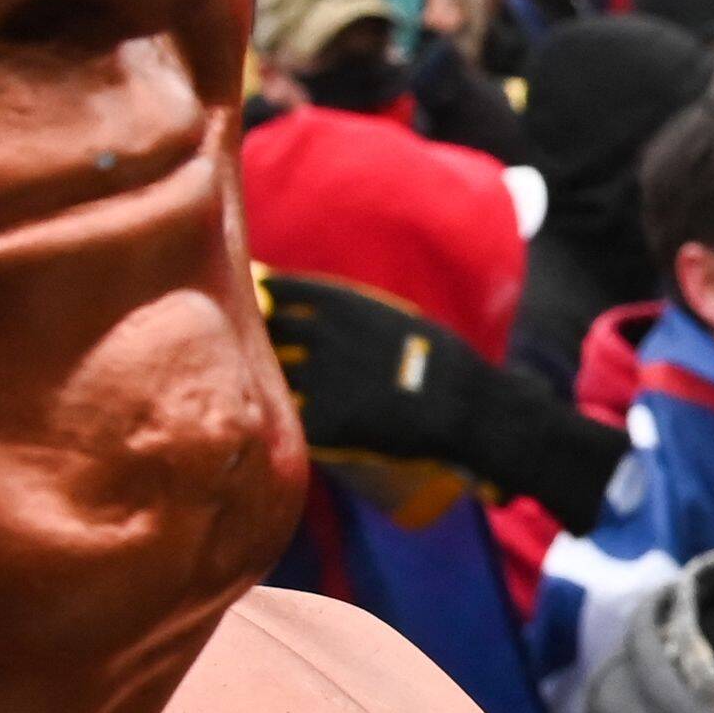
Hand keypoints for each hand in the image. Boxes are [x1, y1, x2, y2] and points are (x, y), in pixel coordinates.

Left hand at [260, 271, 631, 526]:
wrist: (465, 406)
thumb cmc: (435, 357)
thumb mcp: (391, 315)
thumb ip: (346, 311)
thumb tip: (308, 308)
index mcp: (340, 304)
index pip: (275, 290)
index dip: (261, 297)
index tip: (254, 303)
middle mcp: (322, 337)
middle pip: (264, 330)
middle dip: (256, 336)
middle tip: (248, 345)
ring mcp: (320, 381)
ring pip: (271, 374)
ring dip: (266, 376)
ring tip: (265, 385)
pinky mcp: (323, 422)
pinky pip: (287, 415)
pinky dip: (284, 416)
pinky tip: (286, 419)